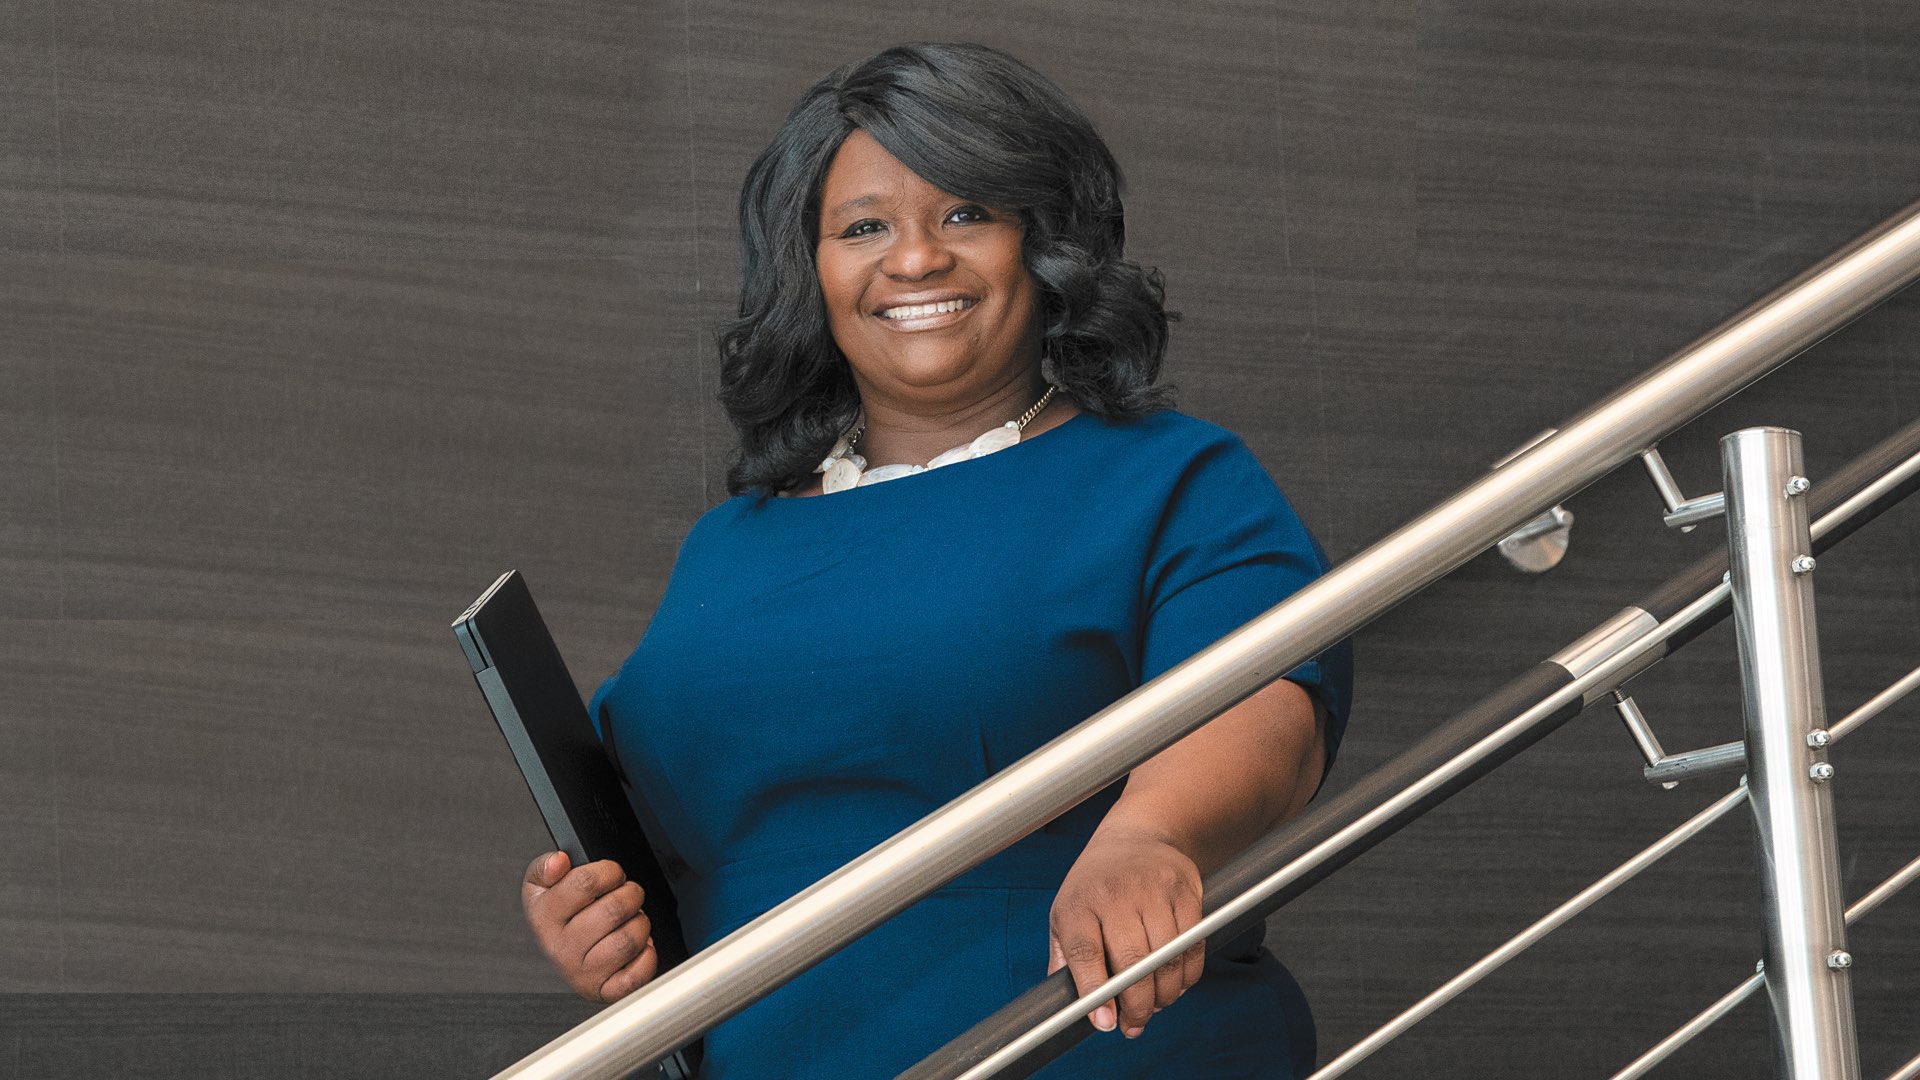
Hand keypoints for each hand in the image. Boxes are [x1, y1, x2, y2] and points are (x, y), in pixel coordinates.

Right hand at [521, 851, 657, 1003]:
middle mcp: (562, 948)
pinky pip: (636, 976)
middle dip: (630, 894)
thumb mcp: (540, 886)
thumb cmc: (558, 918)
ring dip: (640, 923)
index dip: (608, 871)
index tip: (611, 874)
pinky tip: (637, 946)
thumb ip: (546, 867)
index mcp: (544, 917)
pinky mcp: (604, 991)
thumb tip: (559, 861)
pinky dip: (646, 956)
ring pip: (628, 940)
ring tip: (630, 920)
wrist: (562, 955)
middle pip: (613, 909)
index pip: (586, 882)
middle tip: (627, 895)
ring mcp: (583, 973)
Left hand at [1048, 823, 1205, 1039]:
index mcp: (1078, 903)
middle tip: (1135, 1024)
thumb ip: (1065, 958)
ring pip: (1167, 958)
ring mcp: (1152, 890)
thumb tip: (1064, 1007)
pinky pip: (1192, 944)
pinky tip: (1176, 982)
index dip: (1095, 992)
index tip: (1105, 1023)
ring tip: (1157, 1004)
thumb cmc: (1095, 884)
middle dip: (1137, 1005)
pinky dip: (1188, 973)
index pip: (1085, 952)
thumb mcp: (1066, 912)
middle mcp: (1114, 894)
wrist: (1135, 836)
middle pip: (1132, 962)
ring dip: (1165, 994)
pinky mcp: (1184, 890)